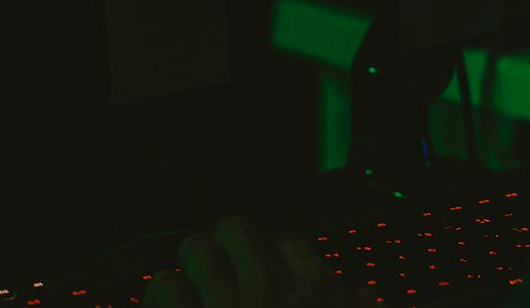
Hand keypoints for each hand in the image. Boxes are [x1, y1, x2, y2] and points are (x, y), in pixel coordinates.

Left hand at [143, 215, 369, 307]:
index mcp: (311, 292)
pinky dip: (162, 295)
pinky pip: (163, 285)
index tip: (264, 274)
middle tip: (221, 274)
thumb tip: (367, 297)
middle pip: (234, 229)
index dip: (270, 256)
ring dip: (192, 268)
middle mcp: (268, 289)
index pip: (286, 241)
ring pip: (195, 247)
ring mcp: (226, 305)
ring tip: (192, 288)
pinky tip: (170, 305)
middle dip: (225, 249)